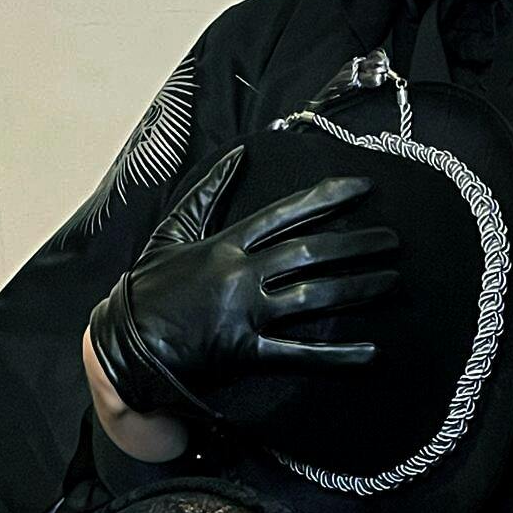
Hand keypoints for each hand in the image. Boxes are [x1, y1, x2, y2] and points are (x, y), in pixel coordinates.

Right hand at [89, 147, 398, 419]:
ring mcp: (243, 314)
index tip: (364, 189)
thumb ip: (207, 193)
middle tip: (394, 240)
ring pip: (312, 297)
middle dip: (356, 245)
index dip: (328, 199)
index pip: (286, 214)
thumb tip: (237, 156)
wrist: (118, 348)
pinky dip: (337, 356)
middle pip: (310, 253)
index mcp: (225, 244)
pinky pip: (299, 355)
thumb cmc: (147, 289)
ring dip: (357, 288)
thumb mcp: (173, 233)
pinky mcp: (243, 352)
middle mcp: (240, 274)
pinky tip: (371, 353)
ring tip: (392, 280)